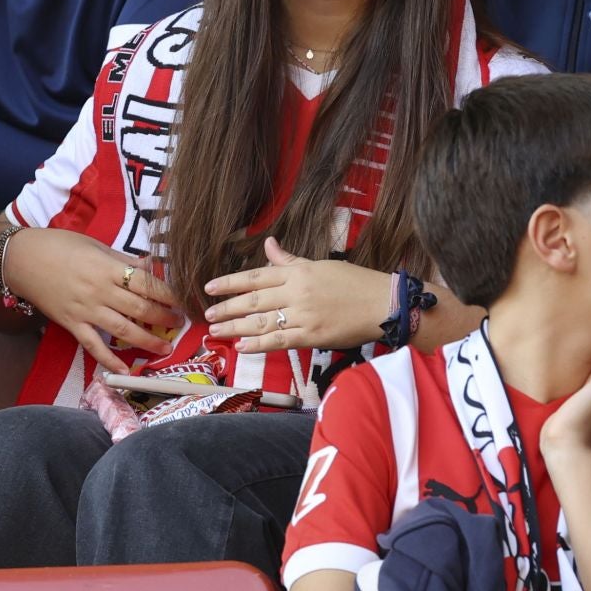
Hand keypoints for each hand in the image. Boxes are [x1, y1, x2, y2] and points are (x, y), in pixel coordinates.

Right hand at [3, 228, 179, 373]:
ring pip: (123, 330)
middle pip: (140, 309)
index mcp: (108, 268)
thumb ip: (123, 261)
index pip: (147, 283)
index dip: (168, 293)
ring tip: (165, 348)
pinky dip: (109, 360)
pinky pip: (93, 346)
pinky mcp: (72, 324)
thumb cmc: (60, 246)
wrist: (22, 259)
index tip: (184, 299)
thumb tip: (149, 268)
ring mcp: (86, 310)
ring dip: (147, 340)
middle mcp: (100, 291)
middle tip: (180, 323)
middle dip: (164, 318)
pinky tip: (124, 370)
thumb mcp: (96, 246)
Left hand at [204, 238, 390, 354]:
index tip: (210, 288)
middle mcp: (296, 292)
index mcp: (298, 272)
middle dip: (227, 307)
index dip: (230, 283)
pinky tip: (242, 346)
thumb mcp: (320, 264)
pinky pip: (279, 340)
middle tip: (207, 314)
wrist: (382, 303)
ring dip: (235, 327)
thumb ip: (290, 259)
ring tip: (216, 332)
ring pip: (261, 322)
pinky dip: (258, 344)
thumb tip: (269, 244)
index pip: (256, 276)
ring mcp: (303, 315)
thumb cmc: (354, 282)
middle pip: (253, 301)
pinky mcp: (311, 336)